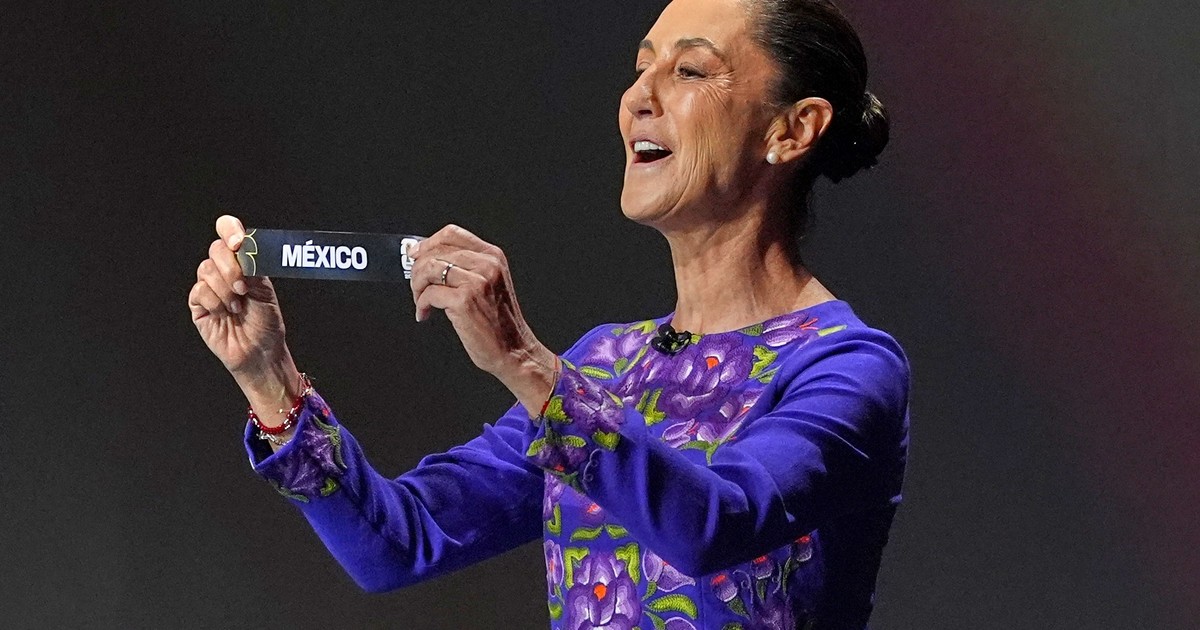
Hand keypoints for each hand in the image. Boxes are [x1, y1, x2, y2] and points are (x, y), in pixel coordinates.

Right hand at [188, 215, 298, 397]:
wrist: (260, 351)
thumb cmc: (266, 322)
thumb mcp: (264, 289)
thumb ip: (251, 266)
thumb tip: (241, 246)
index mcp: (243, 262)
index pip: (229, 232)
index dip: (230, 230)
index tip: (238, 243)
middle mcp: (225, 271)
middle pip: (216, 250)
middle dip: (230, 267)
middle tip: (243, 287)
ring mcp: (209, 286)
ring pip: (206, 270)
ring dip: (225, 289)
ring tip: (238, 306)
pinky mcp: (198, 304)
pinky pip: (199, 291)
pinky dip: (215, 302)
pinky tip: (225, 313)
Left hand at [409, 225, 556, 410]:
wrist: (514, 350)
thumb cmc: (499, 322)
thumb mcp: (490, 284)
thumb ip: (466, 267)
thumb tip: (428, 257)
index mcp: (493, 256)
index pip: (452, 233)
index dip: (428, 242)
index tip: (415, 254)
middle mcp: (487, 265)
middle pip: (436, 251)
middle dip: (418, 269)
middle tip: (416, 286)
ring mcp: (477, 282)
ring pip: (429, 269)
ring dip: (417, 286)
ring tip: (420, 300)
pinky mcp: (464, 301)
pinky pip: (429, 293)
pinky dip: (421, 304)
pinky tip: (425, 313)